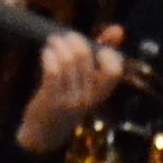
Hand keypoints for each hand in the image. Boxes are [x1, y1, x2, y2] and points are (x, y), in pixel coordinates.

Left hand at [16, 31, 124, 149]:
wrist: (44, 133)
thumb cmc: (68, 98)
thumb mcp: (88, 81)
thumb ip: (103, 52)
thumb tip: (118, 29)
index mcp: (101, 93)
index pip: (114, 71)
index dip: (108, 53)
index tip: (96, 47)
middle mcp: (88, 98)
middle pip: (84, 57)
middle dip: (73, 39)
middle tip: (64, 37)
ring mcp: (69, 100)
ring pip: (67, 61)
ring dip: (58, 44)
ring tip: (53, 41)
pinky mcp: (50, 100)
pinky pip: (52, 71)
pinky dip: (49, 55)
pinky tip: (46, 52)